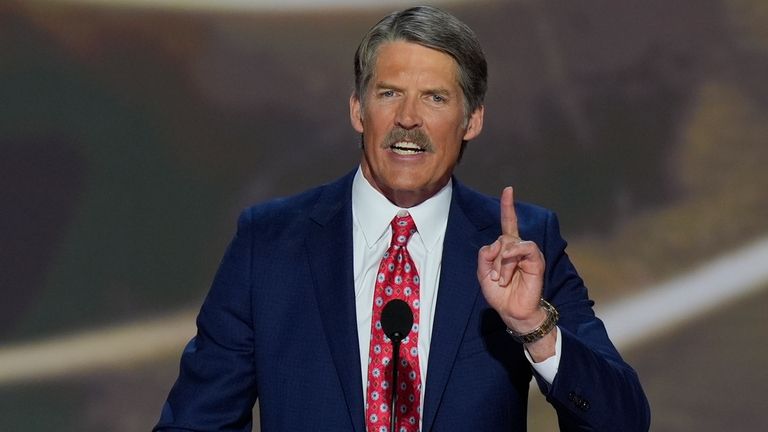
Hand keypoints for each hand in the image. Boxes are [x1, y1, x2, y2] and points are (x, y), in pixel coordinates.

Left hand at [477, 187, 546, 334]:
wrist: (512, 311)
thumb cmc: (500, 294)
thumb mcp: (483, 274)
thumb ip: (485, 255)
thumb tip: (498, 245)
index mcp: (506, 249)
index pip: (508, 223)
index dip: (508, 207)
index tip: (508, 190)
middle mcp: (518, 248)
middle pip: (501, 238)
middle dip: (493, 259)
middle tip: (495, 278)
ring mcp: (528, 254)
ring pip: (510, 243)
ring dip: (501, 263)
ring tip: (502, 280)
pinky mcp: (536, 261)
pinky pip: (525, 247)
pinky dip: (513, 256)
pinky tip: (509, 267)